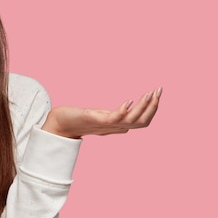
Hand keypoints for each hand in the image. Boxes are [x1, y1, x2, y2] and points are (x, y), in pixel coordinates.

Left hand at [41, 87, 161, 138]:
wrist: (58, 124)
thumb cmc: (77, 119)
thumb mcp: (100, 116)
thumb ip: (113, 115)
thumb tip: (126, 109)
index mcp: (117, 125)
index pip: (142, 122)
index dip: (152, 109)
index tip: (157, 93)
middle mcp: (114, 127)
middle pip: (142, 122)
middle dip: (153, 107)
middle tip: (159, 90)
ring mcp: (106, 125)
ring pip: (132, 121)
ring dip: (144, 107)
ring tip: (150, 93)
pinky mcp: (95, 121)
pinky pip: (114, 119)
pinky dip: (124, 111)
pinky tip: (129, 101)